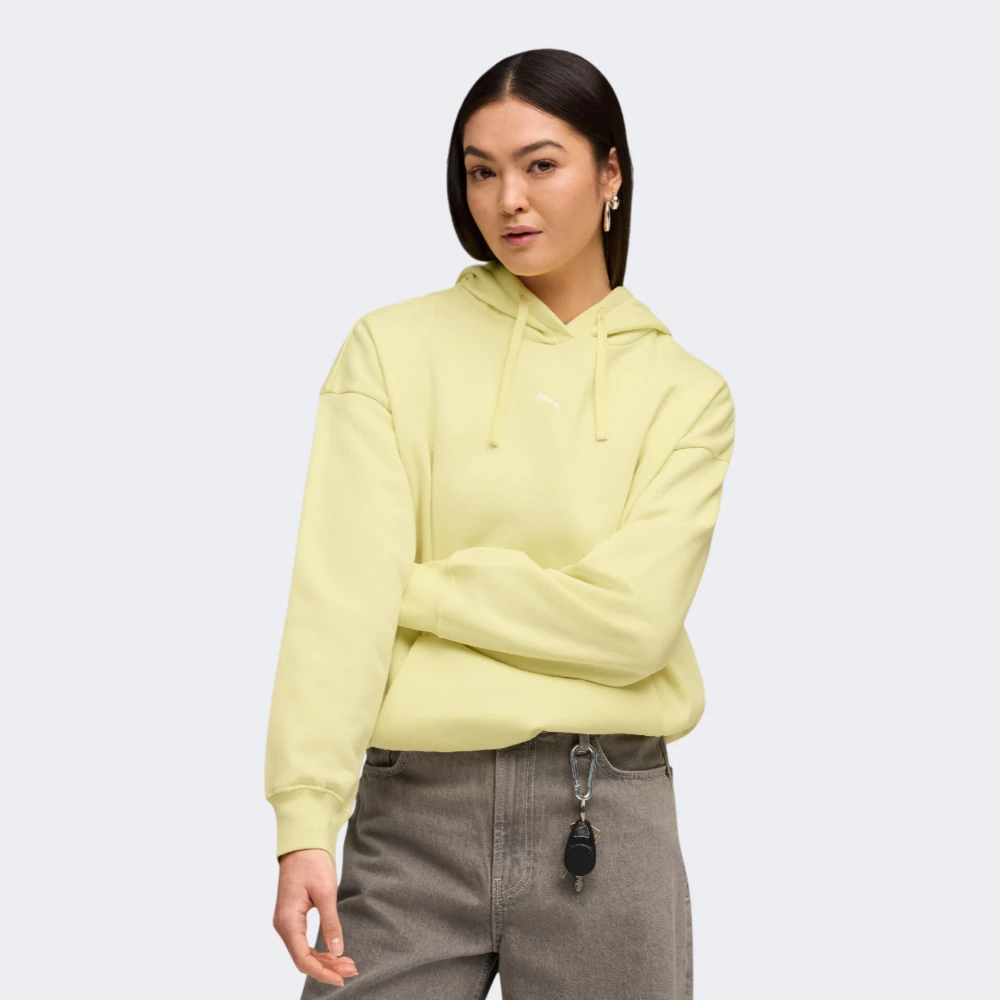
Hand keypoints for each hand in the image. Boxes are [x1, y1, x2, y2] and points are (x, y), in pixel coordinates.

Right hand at [273, 848, 358, 986]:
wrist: (302, 843)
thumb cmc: (312, 862)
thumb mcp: (326, 893)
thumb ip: (331, 923)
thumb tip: (337, 951)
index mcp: (288, 920)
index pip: (302, 958)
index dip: (322, 972)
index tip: (341, 978)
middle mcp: (282, 925)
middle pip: (302, 959)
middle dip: (326, 967)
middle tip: (351, 969)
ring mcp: (285, 922)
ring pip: (303, 952)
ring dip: (324, 960)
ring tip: (347, 963)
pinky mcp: (291, 917)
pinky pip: (302, 941)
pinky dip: (318, 950)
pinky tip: (334, 953)